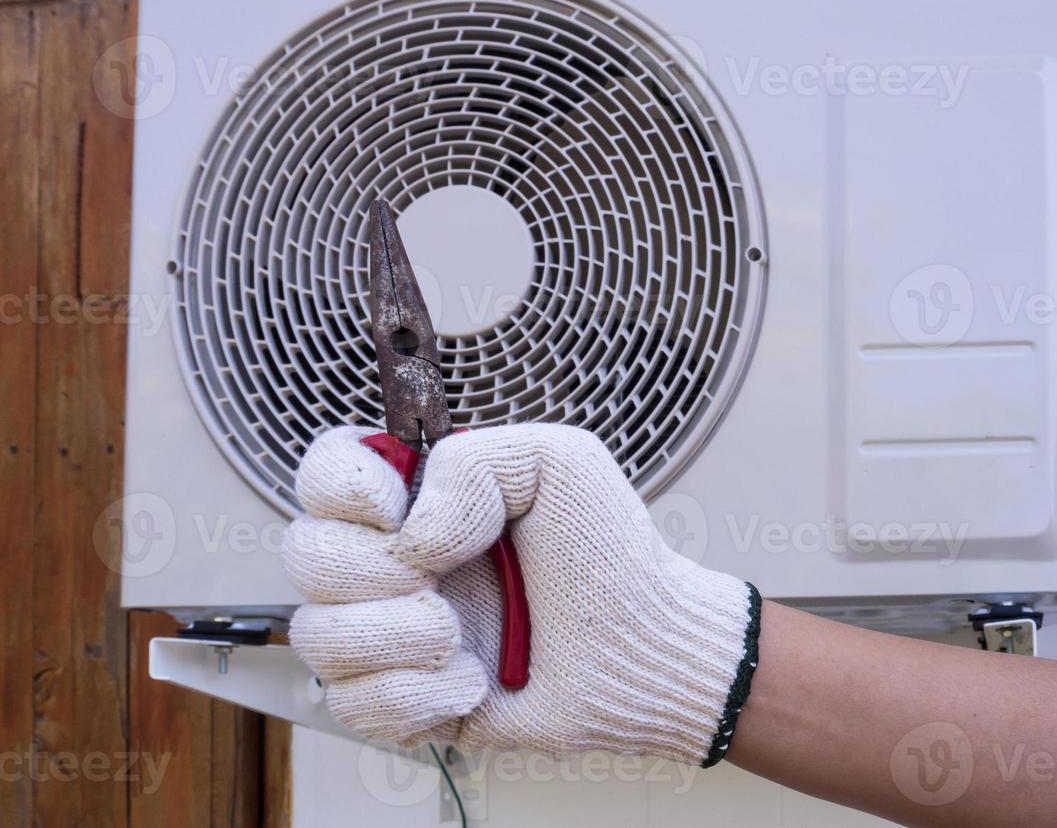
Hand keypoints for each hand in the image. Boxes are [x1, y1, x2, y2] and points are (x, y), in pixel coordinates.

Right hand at [282, 423, 760, 765]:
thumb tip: (410, 531)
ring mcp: (392, 632)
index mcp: (422, 499)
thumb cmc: (611, 555)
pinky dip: (414, 694)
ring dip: (394, 637)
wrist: (642, 648)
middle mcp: (395, 562)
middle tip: (438, 577)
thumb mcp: (558, 462)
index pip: (325, 472)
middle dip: (370, 570)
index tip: (392, 504)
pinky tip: (468, 680)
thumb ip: (474, 461)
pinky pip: (352, 703)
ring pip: (317, 634)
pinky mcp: (402, 699)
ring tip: (458, 636)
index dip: (339, 486)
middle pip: (306, 553)